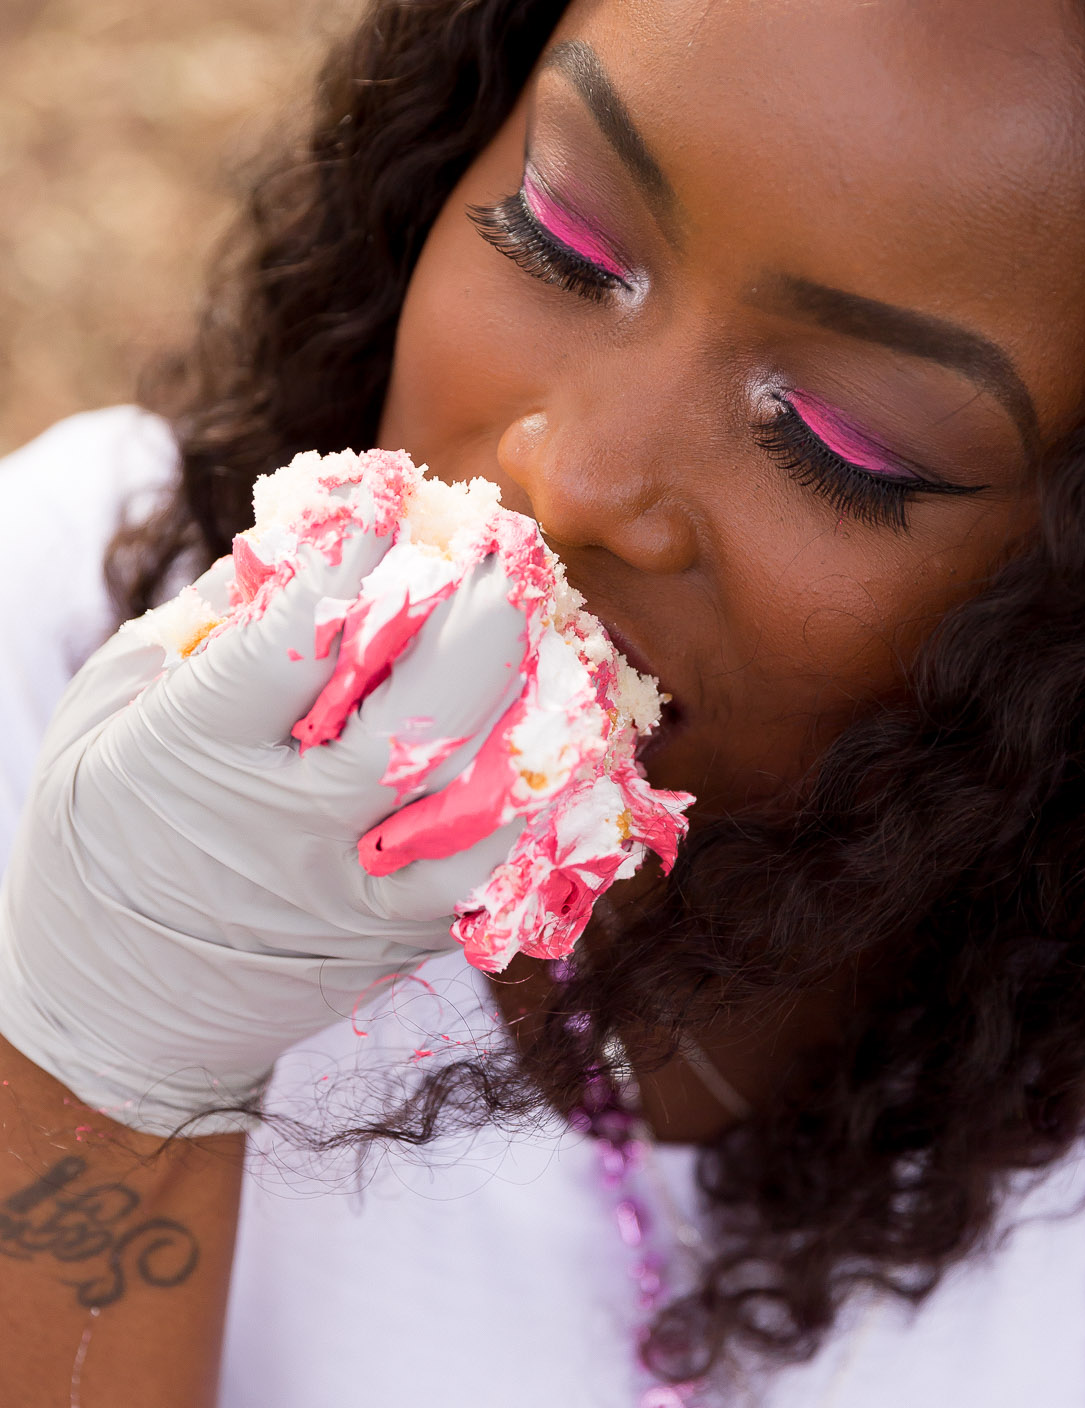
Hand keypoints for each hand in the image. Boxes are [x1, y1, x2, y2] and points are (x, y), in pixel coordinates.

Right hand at [0, 508, 529, 1134]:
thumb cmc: (97, 839)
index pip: (300, 639)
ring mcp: (349, 890)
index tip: (394, 488)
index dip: (357, 552)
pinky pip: (492, 872)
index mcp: (195, 749)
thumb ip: (202, 624)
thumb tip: (301, 538)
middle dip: (480, 618)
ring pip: (475, 797)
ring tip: (554, 631)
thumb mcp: (104, 713)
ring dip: (527, 705)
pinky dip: (535, 805)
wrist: (107, 1021)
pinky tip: (562, 741)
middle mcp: (285, 821)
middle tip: (506, 548)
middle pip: (419, 717)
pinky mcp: (394, 939)